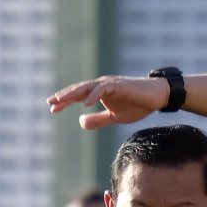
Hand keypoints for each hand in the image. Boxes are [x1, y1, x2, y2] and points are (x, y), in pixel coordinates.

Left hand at [48, 76, 169, 129]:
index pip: (78, 96)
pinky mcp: (119, 85)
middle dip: (64, 96)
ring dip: (74, 94)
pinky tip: (85, 103)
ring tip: (62, 101)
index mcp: (98, 92)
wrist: (156, 97)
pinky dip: (93, 95)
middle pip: (78, 90)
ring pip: (87, 87)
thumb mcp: (114, 117)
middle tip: (50, 103)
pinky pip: (103, 89)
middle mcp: (101, 85)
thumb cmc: (136, 105)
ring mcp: (109, 84)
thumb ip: (97, 120)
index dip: (65, 101)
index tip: (51, 108)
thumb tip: (80, 122)